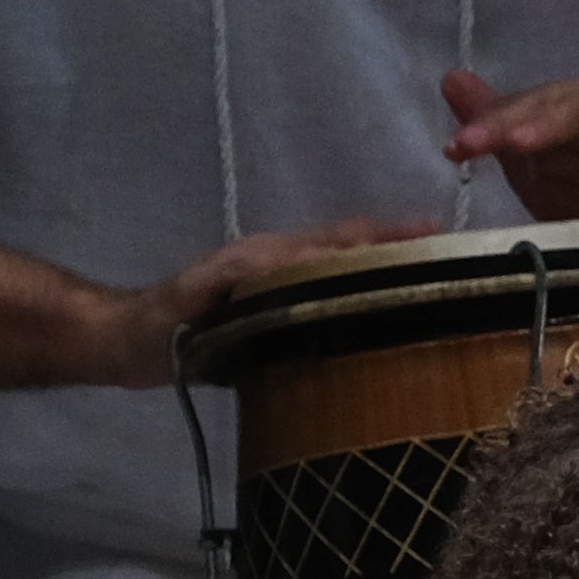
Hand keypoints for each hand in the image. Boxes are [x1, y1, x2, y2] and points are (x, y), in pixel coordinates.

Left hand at [67, 216, 408, 385]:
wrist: (125, 343)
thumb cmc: (163, 320)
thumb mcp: (204, 291)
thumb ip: (253, 274)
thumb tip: (314, 261)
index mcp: (272, 255)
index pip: (342, 237)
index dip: (389, 235)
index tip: (438, 235)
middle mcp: (282, 267)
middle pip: (351, 251)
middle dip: (400, 251)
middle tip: (453, 265)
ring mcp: (278, 293)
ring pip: (343, 277)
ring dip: (385, 277)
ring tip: (431, 292)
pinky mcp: (271, 319)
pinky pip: (326, 305)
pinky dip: (359, 305)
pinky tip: (381, 327)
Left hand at [443, 59, 578, 224]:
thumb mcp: (541, 177)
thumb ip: (500, 133)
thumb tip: (451, 80)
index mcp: (556, 126)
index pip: (516, 116)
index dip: (485, 128)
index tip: (455, 149)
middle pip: (544, 108)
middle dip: (506, 124)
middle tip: (471, 143)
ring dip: (550, 120)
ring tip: (518, 140)